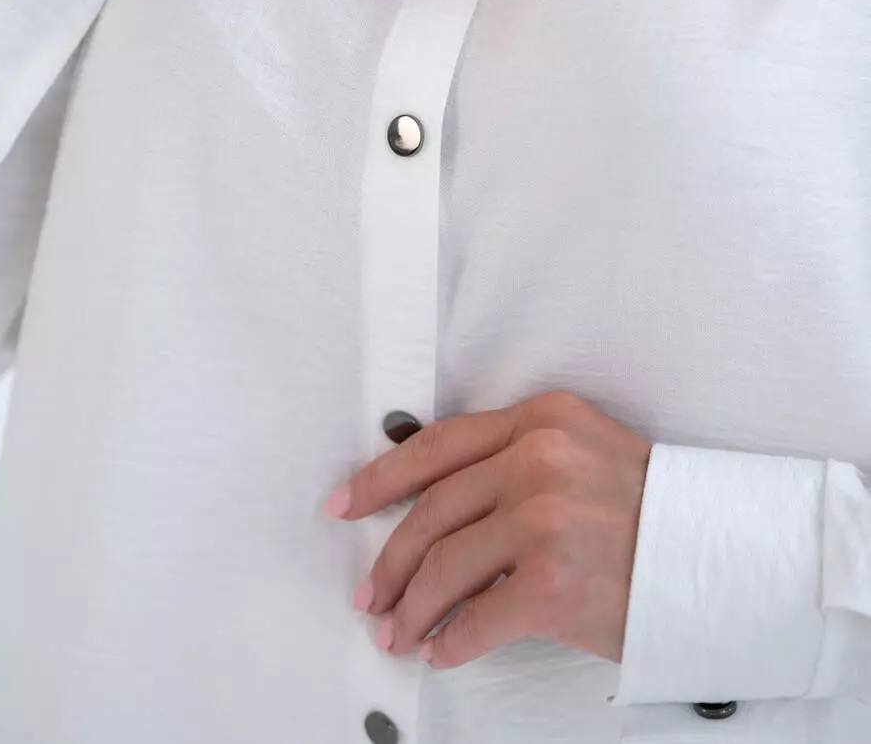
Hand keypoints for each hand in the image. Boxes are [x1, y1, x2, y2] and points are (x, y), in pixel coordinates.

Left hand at [325, 391, 650, 669]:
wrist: (722, 557)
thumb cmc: (651, 510)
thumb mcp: (582, 451)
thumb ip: (513, 460)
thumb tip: (432, 507)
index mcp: (541, 419)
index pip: (437, 445)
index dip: (381, 477)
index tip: (346, 503)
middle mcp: (537, 459)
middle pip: (431, 512)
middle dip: (391, 560)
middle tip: (370, 592)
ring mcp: (544, 519)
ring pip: (444, 567)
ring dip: (412, 609)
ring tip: (399, 631)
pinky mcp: (553, 584)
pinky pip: (476, 619)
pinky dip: (450, 642)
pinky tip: (443, 650)